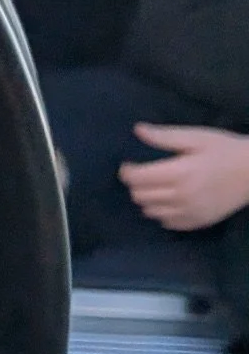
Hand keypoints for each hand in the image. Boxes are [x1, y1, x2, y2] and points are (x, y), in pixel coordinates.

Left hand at [119, 124, 248, 231]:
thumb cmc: (226, 150)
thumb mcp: (197, 137)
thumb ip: (165, 136)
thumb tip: (138, 130)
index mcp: (179, 173)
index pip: (137, 179)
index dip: (127, 172)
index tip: (128, 165)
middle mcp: (181, 197)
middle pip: (140, 197)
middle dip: (136, 185)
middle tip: (144, 175)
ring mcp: (189, 212)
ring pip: (151, 212)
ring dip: (147, 200)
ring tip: (157, 188)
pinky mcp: (197, 222)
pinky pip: (167, 223)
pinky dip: (163, 213)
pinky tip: (170, 201)